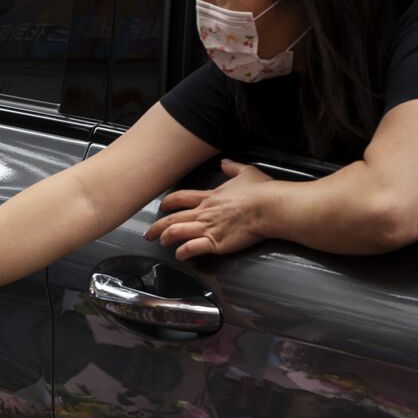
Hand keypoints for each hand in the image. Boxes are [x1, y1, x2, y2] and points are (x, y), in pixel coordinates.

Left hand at [144, 159, 271, 259]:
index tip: (162, 206)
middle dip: (157, 227)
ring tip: (161, 243)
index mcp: (209, 196)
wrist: (269, 207)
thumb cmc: (260, 191)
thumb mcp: (246, 172)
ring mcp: (208, 228)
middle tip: (149, 234)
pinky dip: (183, 252)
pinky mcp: (215, 242)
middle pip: (172, 218)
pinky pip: (192, 248)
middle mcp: (204, 212)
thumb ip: (233, 167)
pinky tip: (179, 255)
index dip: (168, 202)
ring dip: (166, 238)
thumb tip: (226, 162)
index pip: (181, 198)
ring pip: (177, 232)